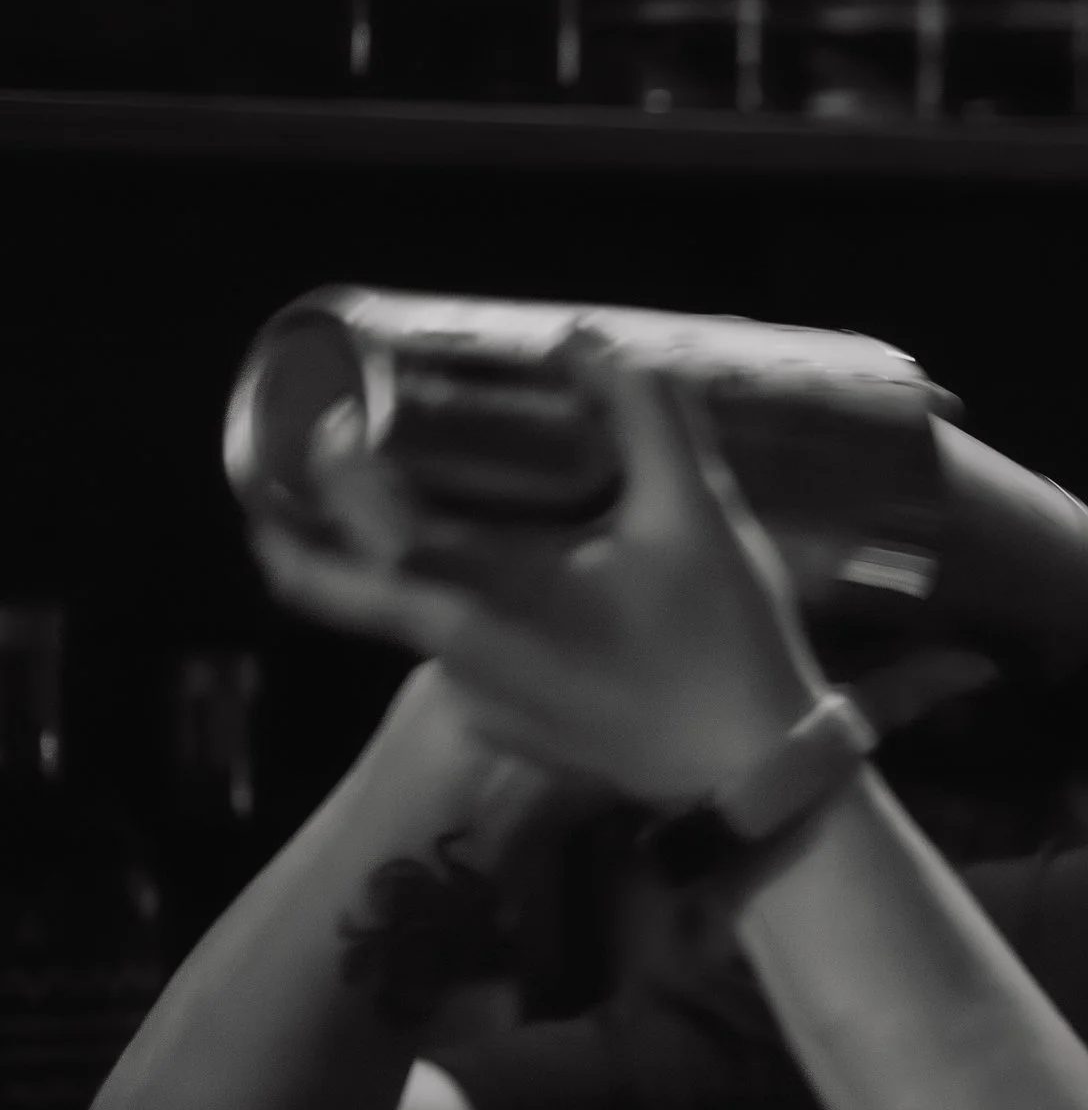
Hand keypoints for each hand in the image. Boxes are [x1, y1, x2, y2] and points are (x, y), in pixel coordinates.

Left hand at [252, 329, 995, 810]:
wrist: (754, 772)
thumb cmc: (719, 640)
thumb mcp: (695, 512)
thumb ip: (645, 413)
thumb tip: (586, 337)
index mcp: (476, 602)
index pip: (356, 531)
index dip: (325, 473)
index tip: (332, 422)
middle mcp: (451, 659)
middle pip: (348, 587)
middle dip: (312, 530)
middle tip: (326, 467)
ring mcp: (476, 704)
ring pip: (414, 619)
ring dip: (411, 565)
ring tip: (445, 508)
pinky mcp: (508, 731)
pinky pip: (460, 657)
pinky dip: (465, 611)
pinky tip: (523, 589)